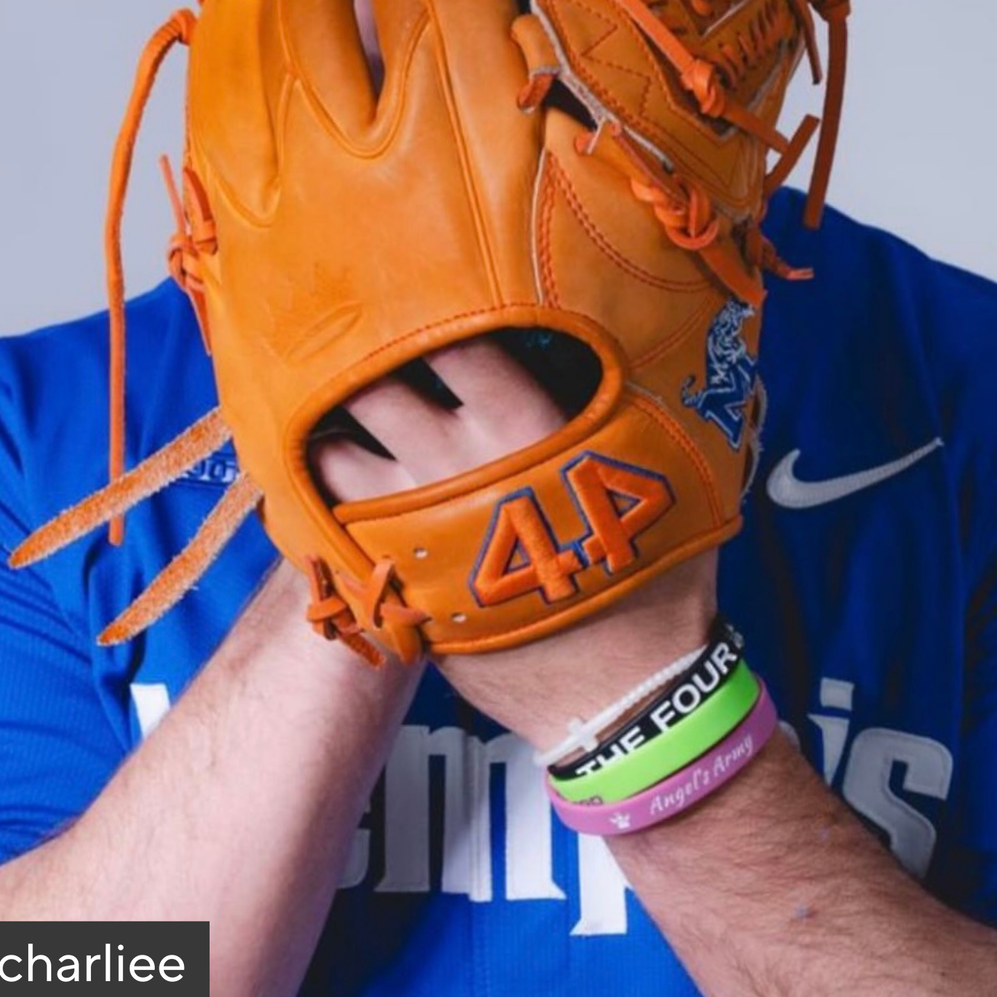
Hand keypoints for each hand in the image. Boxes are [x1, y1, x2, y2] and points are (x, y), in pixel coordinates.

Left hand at [310, 343, 717, 744]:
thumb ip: (635, 408)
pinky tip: (334, 484)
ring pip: (335, 455)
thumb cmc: (654, 584)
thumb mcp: (669, 479)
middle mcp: (457, 466)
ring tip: (336, 418)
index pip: (450, 339)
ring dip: (332, 432)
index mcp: (524, 425)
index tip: (409, 298)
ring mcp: (414, 527)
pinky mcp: (395, 584)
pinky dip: (326, 498)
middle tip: (352, 349)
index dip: (422, 312)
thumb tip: (638, 348)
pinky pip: (331, 526)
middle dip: (358, 365)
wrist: (625, 698)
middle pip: (372, 387)